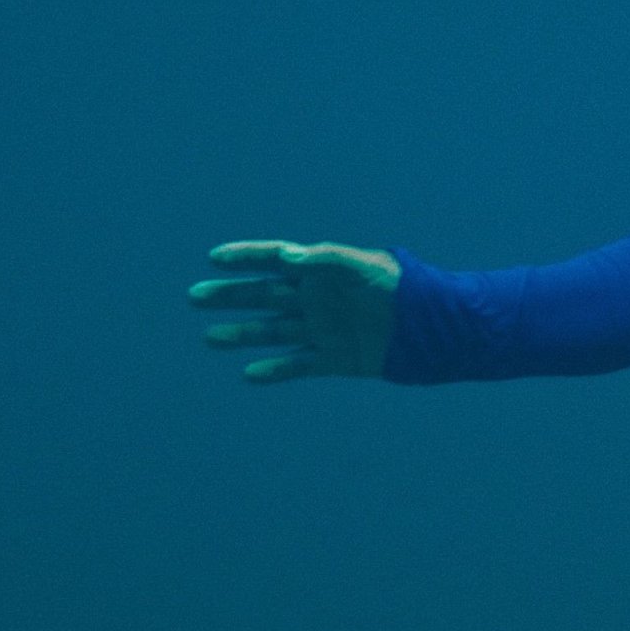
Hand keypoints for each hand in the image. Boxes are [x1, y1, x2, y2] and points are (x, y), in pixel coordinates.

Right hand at [189, 240, 398, 383]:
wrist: (434, 328)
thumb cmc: (403, 287)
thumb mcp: (367, 266)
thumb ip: (329, 259)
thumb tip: (291, 259)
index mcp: (324, 272)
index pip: (276, 259)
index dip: (246, 256)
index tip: (214, 257)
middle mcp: (317, 300)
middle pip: (264, 295)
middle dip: (231, 296)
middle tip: (195, 297)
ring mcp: (323, 329)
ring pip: (273, 332)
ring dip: (243, 334)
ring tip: (210, 338)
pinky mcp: (334, 358)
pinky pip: (298, 365)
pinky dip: (275, 370)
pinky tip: (250, 374)